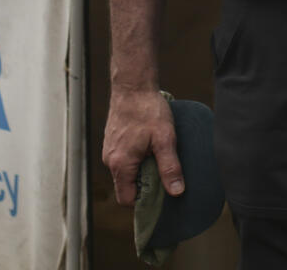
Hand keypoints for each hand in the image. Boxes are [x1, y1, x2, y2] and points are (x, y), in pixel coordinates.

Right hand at [102, 87, 183, 204]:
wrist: (133, 85)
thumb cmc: (148, 109)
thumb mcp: (165, 138)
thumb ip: (170, 167)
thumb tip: (176, 192)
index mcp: (120, 164)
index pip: (127, 200)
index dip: (143, 201)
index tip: (160, 193)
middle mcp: (110, 160)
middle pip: (126, 186)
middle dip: (144, 184)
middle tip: (163, 171)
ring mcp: (109, 149)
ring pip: (125, 171)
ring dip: (141, 168)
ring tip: (157, 154)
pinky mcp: (112, 140)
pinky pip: (123, 158)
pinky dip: (136, 157)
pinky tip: (149, 144)